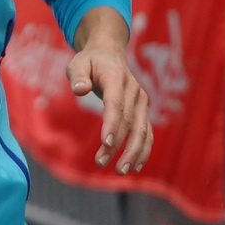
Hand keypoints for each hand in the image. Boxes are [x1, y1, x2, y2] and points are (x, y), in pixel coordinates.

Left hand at [66, 8, 151, 174]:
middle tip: (101, 163)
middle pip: (128, 121)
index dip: (111, 124)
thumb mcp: (78, 63)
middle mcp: (134, 91)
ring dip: (133, 152)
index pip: (115, 104)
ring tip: (120, 171)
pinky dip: (143, 150)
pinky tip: (135, 166)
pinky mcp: (143, 111)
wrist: (109, 54)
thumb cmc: (90, 62)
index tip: (104, 143)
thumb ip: (78, 76)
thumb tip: (79, 90)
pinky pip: (147, 133)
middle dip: (116, 145)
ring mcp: (141, 102)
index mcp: (117, 77)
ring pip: (142, 130)